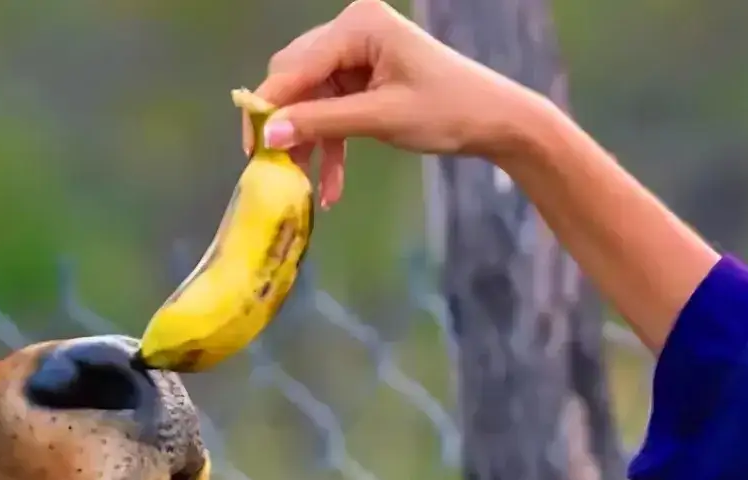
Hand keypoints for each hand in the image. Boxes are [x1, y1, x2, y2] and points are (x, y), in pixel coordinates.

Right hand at [249, 0, 553, 207]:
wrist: (497, 120)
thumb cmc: (448, 110)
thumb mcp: (380, 118)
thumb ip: (322, 124)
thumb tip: (268, 136)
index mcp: (359, 25)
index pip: (296, 66)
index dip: (270, 107)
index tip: (250, 148)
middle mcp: (353, 30)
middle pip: (296, 79)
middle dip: (287, 126)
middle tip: (271, 169)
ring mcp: (359, 54)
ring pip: (311, 100)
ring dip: (309, 143)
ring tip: (303, 186)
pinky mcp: (365, 77)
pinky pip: (333, 110)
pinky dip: (331, 144)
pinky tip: (331, 187)